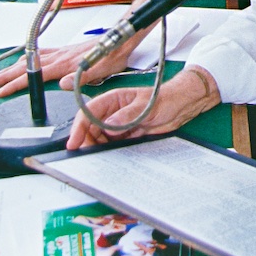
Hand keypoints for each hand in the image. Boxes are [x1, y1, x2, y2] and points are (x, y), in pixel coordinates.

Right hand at [0, 39, 130, 97]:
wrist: (119, 39)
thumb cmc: (111, 55)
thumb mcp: (100, 71)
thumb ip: (80, 79)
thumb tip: (62, 85)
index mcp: (64, 64)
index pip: (34, 76)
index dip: (15, 84)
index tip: (0, 91)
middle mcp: (59, 56)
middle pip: (26, 67)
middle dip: (5, 76)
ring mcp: (61, 52)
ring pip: (30, 59)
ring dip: (13, 67)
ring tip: (0, 74)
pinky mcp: (65, 49)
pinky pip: (40, 53)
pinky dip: (27, 58)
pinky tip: (24, 60)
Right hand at [67, 67, 219, 148]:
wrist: (181, 106)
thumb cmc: (165, 98)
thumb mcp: (146, 106)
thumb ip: (127, 115)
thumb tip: (109, 125)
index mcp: (113, 99)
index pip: (88, 112)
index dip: (79, 127)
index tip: (74, 141)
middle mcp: (113, 112)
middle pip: (89, 127)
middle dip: (85, 141)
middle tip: (86, 154)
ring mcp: (118, 124)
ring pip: (98, 137)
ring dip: (96, 147)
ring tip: (97, 157)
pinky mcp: (126, 134)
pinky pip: (111, 144)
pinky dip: (107, 151)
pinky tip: (108, 156)